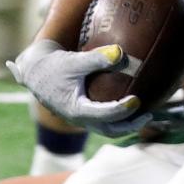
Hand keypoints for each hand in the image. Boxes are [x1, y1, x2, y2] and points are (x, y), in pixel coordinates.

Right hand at [7, 38, 149, 134]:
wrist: (35, 72)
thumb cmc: (54, 65)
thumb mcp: (74, 61)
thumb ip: (97, 58)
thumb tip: (121, 53)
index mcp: (76, 110)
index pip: (104, 116)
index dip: (122, 110)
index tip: (137, 99)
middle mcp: (79, 119)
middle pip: (110, 131)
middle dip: (131, 125)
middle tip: (149, 114)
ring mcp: (81, 119)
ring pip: (108, 130)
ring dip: (127, 125)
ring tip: (146, 114)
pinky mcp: (84, 115)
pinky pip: (105, 123)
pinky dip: (120, 119)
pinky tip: (134, 107)